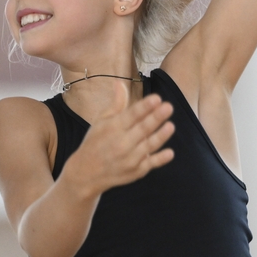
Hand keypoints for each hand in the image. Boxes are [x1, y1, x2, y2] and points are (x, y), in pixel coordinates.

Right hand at [65, 82, 174, 196]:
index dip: (144, 107)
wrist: (86, 173)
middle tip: (169, 107)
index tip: (156, 98)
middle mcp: (121, 144)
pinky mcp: (135, 172)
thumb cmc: (95, 142)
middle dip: (156, 118)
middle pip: (142, 129)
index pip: (131, 115)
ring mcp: (129, 159)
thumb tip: (120, 83)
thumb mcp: (101, 122)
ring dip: (160, 136)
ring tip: (171, 126)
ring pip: (149, 146)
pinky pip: (150, 164)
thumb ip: (116, 104)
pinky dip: (159, 159)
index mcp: (112, 128)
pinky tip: (170, 153)